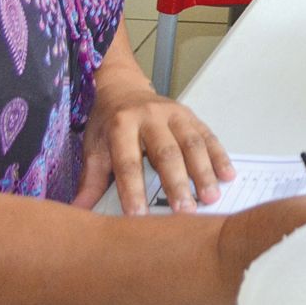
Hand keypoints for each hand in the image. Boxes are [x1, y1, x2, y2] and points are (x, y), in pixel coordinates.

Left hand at [74, 74, 233, 214]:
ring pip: (192, 143)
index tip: (139, 217)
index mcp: (121, 124)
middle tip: (185, 211)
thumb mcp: (93, 148)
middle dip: (177, 183)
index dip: (133, 190)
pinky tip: (227, 175)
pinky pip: (208, 136)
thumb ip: (90, 182)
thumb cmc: (108, 122)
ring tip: (210, 197)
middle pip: (166, 152)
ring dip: (203, 171)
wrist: (123, 87)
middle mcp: (150, 116)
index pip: (128, 162)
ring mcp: (174, 113)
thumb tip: (78, 215)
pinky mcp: (191, 115)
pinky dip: (219, 156)